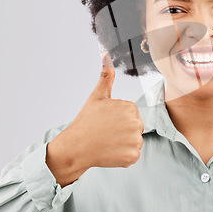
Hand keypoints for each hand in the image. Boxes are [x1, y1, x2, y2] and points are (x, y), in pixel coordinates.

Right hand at [46, 52, 144, 185]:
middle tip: (106, 132)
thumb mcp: (97, 96)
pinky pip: (133, 155)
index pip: (131, 113)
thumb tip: (105, 55)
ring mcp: (135, 141)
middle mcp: (136, 123)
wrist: (76, 147)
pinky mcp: (133, 157)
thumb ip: (106, 76)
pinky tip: (110, 151)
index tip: (106, 121)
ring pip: (134, 141)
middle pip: (135, 127)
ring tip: (108, 141)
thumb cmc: (86, 121)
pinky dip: (123, 156)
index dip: (118, 118)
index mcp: (130, 107)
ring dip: (124, 143)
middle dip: (123, 130)